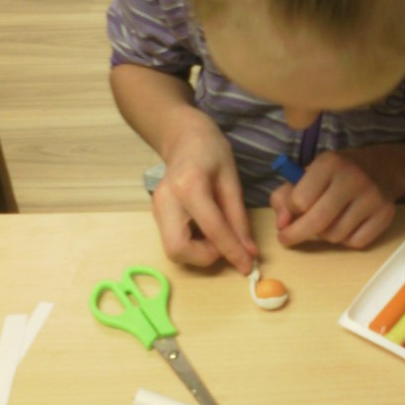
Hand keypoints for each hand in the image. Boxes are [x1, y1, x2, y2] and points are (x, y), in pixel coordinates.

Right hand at [152, 108, 257, 272]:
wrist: (183, 138)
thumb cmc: (211, 151)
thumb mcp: (231, 180)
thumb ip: (239, 218)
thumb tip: (249, 252)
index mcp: (189, 186)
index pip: (213, 229)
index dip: (232, 251)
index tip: (248, 266)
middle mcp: (166, 201)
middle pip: (178, 249)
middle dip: (204, 257)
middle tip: (224, 244)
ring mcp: (156, 208)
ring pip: (173, 250)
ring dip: (198, 252)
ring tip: (217, 234)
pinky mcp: (155, 215)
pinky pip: (173, 240)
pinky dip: (192, 244)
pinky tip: (205, 228)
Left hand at [270, 149, 397, 250]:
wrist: (380, 167)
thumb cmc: (335, 175)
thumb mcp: (306, 175)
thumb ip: (284, 197)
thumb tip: (282, 224)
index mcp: (329, 163)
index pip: (300, 200)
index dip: (291, 210)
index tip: (290, 213)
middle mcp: (353, 178)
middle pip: (317, 222)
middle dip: (297, 234)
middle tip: (287, 238)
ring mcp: (372, 197)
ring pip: (335, 236)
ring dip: (325, 235)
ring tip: (328, 220)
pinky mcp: (385, 214)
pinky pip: (356, 243)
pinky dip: (346, 240)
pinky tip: (347, 224)